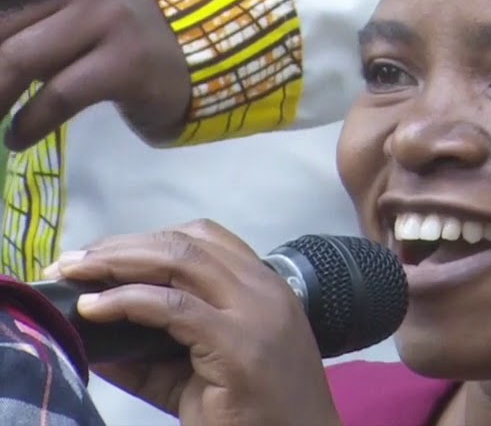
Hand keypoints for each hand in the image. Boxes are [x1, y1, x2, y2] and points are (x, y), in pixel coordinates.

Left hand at [0, 0, 189, 149]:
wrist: (194, 60)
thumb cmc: (115, 40)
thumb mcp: (68, 14)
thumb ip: (22, 21)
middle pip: (1, 27)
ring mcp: (111, 21)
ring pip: (21, 59)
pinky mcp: (127, 63)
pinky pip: (60, 95)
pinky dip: (29, 123)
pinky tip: (16, 139)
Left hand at [44, 220, 341, 425]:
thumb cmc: (256, 414)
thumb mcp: (197, 374)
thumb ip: (150, 354)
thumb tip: (92, 336)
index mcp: (263, 287)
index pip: (204, 238)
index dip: (146, 239)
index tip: (100, 255)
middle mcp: (264, 289)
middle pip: (185, 242)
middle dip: (121, 246)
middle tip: (71, 262)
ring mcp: (256, 313)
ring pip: (180, 260)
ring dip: (118, 262)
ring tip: (75, 275)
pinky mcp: (239, 345)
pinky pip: (174, 307)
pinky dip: (127, 301)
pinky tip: (94, 308)